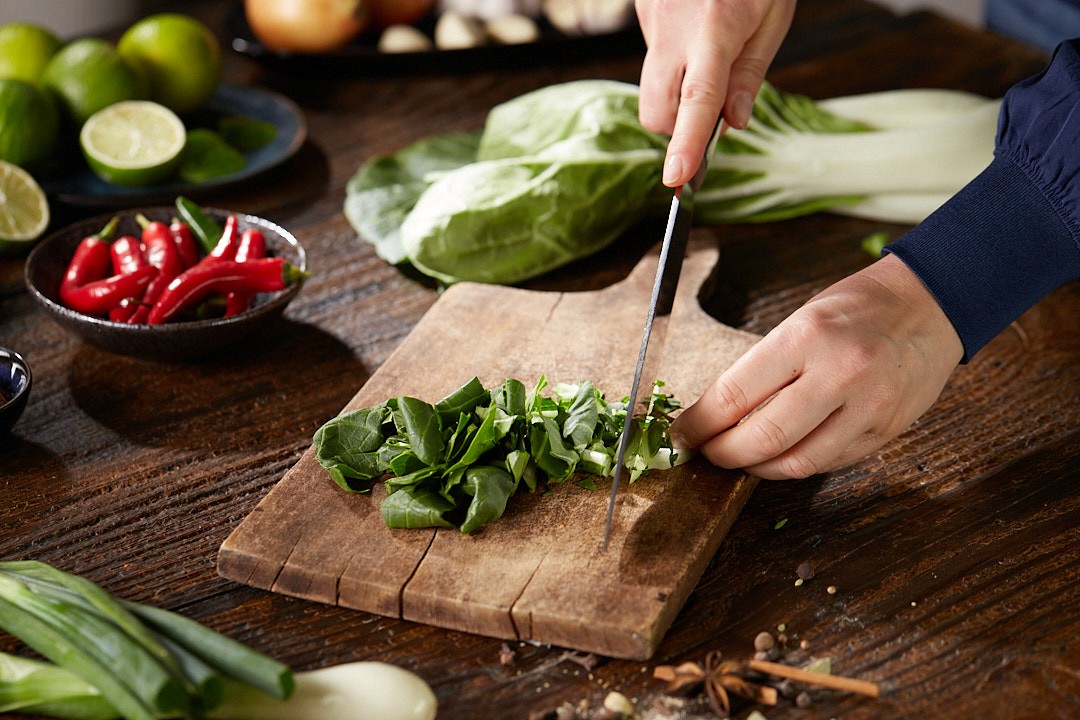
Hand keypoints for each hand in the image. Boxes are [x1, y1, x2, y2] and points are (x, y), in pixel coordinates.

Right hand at [635, 0, 796, 186]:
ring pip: (653, 89)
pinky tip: (695, 31)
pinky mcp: (642, 14)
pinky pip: (655, 58)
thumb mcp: (773, 17)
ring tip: (709, 58)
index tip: (678, 177)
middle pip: (657, 109)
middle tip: (712, 112)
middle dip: (678, 128)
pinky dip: (675, 63)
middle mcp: (673, 29)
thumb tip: (733, 123)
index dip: (686, 143)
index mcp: (715, 30)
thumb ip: (750, 73)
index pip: (697, 99)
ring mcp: (651, 22)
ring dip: (679, 95)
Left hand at [670, 254, 964, 478]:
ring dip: (758, 468)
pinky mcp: (886, 432)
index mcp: (806, 337)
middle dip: (723, 454)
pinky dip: (796, 464)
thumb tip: (716, 414)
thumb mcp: (800, 321)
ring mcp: (867, 408)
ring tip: (741, 458)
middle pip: (762, 438)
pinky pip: (828, 463)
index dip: (700, 424)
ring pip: (796, 463)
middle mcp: (839, 374)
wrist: (933, 303)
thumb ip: (763, 369)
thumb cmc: (858, 307)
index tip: (683, 434)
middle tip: (707, 453)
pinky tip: (781, 454)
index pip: (734, 396)